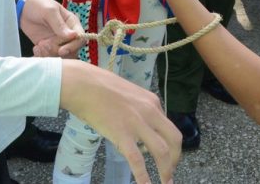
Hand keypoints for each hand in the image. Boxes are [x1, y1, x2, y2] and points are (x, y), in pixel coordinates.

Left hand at [21, 0, 84, 57]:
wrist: (24, 8)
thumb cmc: (39, 4)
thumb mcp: (50, 11)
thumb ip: (60, 24)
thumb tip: (73, 35)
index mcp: (72, 24)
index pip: (80, 38)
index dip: (73, 46)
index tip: (61, 50)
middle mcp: (67, 34)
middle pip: (72, 51)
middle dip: (59, 51)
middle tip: (46, 46)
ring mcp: (57, 42)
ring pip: (61, 56)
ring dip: (49, 54)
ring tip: (40, 45)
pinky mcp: (48, 47)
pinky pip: (49, 57)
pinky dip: (42, 56)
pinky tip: (36, 48)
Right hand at [60, 60, 180, 183]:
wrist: (84, 84)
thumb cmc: (100, 86)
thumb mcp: (128, 94)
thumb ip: (137, 110)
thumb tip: (138, 128)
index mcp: (152, 102)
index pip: (168, 126)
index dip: (169, 144)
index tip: (166, 156)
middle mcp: (150, 112)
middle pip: (174, 139)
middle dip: (175, 158)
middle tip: (170, 172)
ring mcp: (138, 124)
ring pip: (162, 151)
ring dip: (166, 170)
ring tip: (165, 183)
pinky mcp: (122, 135)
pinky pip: (137, 160)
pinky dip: (144, 177)